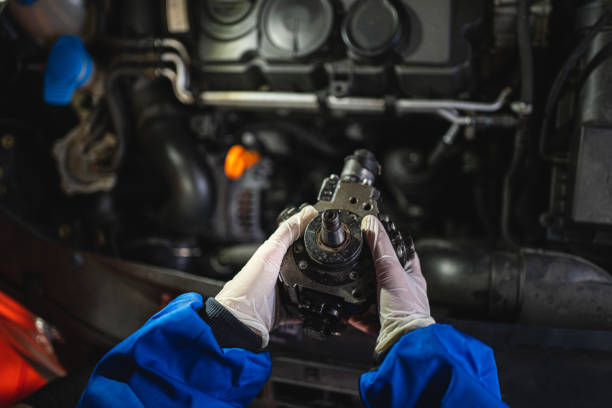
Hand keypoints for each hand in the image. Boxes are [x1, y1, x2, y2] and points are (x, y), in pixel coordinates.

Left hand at [215, 205, 317, 347]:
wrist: (242, 319)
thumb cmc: (248, 286)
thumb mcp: (270, 252)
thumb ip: (288, 232)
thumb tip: (307, 212)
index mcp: (274, 258)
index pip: (298, 244)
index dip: (312, 239)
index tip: (328, 235)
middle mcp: (279, 275)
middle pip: (307, 268)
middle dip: (319, 267)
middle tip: (333, 263)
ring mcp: (284, 294)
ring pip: (309, 289)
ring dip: (319, 289)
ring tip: (331, 285)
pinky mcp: (287, 312)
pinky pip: (307, 309)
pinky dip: (314, 308)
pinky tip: (322, 306)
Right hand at [357, 215, 434, 355]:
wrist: (401, 344)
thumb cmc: (406, 311)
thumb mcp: (390, 271)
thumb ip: (379, 246)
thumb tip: (371, 222)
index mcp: (411, 277)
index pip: (403, 252)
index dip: (391, 242)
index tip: (378, 235)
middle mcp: (402, 292)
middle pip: (383, 274)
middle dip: (368, 269)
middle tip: (355, 261)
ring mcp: (390, 308)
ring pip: (371, 294)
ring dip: (358, 291)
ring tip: (347, 283)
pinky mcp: (379, 324)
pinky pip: (362, 315)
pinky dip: (352, 312)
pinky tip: (344, 307)